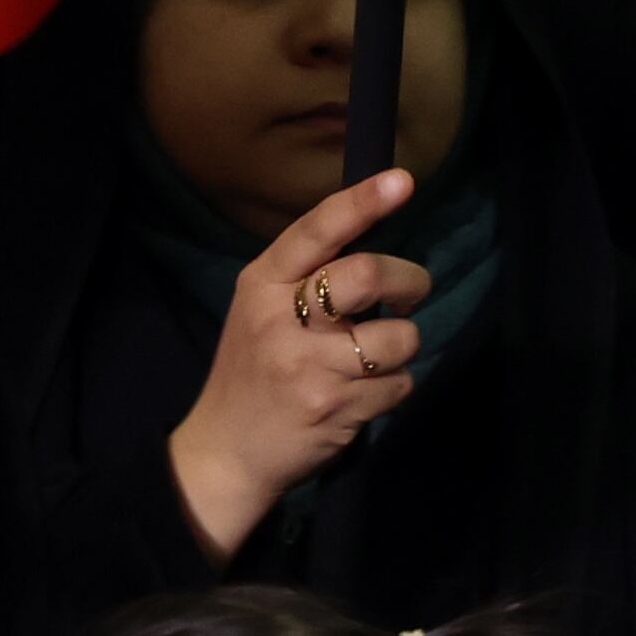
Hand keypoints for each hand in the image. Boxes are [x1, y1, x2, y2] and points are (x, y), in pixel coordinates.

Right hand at [167, 173, 428, 564]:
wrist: (224, 454)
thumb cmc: (254, 369)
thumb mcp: (260, 310)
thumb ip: (308, 273)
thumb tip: (378, 228)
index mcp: (261, 285)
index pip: (315, 231)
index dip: (361, 202)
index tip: (401, 180)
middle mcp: (282, 321)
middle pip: (369, 274)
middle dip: (410, 280)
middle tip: (409, 293)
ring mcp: (309, 367)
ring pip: (399, 336)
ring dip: (402, 347)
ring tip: (372, 358)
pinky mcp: (335, 408)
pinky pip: (401, 383)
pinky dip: (393, 388)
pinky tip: (360, 396)